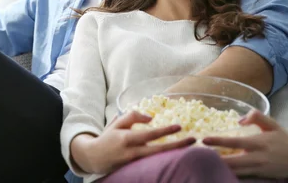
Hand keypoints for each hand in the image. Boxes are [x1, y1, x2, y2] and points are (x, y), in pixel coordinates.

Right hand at [71, 111, 195, 174]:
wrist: (94, 157)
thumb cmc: (107, 137)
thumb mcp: (117, 123)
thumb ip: (133, 117)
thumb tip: (150, 118)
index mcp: (127, 138)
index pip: (150, 134)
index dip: (165, 130)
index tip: (179, 126)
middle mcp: (132, 152)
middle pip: (159, 150)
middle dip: (177, 145)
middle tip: (193, 139)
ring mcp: (134, 163)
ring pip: (158, 159)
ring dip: (175, 154)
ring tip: (189, 149)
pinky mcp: (135, 170)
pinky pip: (154, 164)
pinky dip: (166, 160)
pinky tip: (176, 157)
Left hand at [202, 110, 287, 182]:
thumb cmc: (284, 140)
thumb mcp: (272, 124)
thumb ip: (256, 116)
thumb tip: (239, 120)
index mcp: (258, 142)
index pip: (235, 142)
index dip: (218, 141)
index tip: (204, 139)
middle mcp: (257, 157)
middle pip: (232, 161)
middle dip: (214, 160)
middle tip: (197, 156)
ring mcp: (257, 169)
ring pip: (235, 171)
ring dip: (219, 168)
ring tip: (203, 163)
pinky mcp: (259, 177)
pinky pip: (241, 177)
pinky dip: (229, 174)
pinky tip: (217, 171)